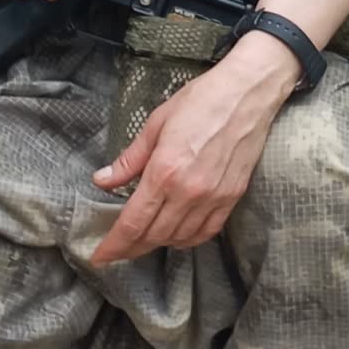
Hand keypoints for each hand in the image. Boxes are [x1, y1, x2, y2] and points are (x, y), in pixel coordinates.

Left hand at [88, 33, 298, 264]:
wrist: (248, 92)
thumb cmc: (202, 100)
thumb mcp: (156, 123)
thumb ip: (130, 159)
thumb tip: (103, 180)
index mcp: (165, 171)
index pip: (133, 222)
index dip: (114, 245)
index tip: (100, 256)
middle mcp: (189, 190)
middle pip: (154, 236)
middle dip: (131, 249)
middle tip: (117, 252)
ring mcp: (213, 196)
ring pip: (179, 238)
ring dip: (158, 244)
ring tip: (143, 241)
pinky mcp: (232, 196)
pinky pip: (207, 231)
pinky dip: (188, 240)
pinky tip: (177, 236)